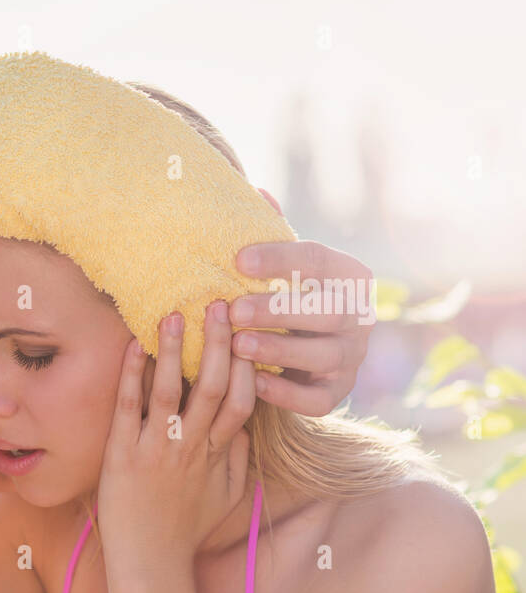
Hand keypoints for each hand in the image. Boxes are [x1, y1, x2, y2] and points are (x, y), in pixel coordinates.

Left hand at [97, 302, 254, 567]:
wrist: (150, 565)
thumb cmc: (184, 531)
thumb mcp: (225, 498)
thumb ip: (239, 460)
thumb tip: (246, 426)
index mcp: (218, 455)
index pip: (243, 400)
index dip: (249, 363)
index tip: (250, 330)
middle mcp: (191, 448)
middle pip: (214, 387)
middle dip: (219, 343)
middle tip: (220, 303)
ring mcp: (157, 451)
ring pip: (173, 391)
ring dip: (175, 351)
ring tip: (176, 314)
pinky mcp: (122, 456)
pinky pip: (128, 408)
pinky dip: (130, 375)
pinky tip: (131, 346)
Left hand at [230, 235, 373, 416]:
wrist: (307, 355)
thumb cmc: (288, 298)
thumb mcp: (284, 268)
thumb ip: (273, 235)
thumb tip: (257, 192)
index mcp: (350, 277)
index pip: (318, 261)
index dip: (280, 259)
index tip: (238, 258)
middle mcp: (360, 317)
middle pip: (327, 310)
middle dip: (278, 310)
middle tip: (234, 309)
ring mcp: (352, 358)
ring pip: (323, 355)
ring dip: (279, 349)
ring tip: (237, 345)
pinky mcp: (338, 393)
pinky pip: (318, 399)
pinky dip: (287, 392)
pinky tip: (253, 381)